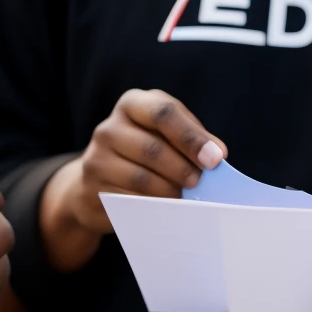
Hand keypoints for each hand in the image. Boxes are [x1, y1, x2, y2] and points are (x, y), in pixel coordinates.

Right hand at [40, 90, 226, 271]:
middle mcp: (109, 128)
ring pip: (141, 178)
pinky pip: (129, 200)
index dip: (192, 136)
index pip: (163, 112)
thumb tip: (219, 155)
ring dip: (170, 190)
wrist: (96, 182)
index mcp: (132, 104)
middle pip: (152, 148)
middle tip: (200, 182)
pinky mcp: (92, 188)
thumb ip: (191, 140)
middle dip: (183, 168)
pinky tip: (165, 206)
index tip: (217, 158)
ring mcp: (96, 158)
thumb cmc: (143, 155)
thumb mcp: (164, 136)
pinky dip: (153, 205)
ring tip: (184, 197)